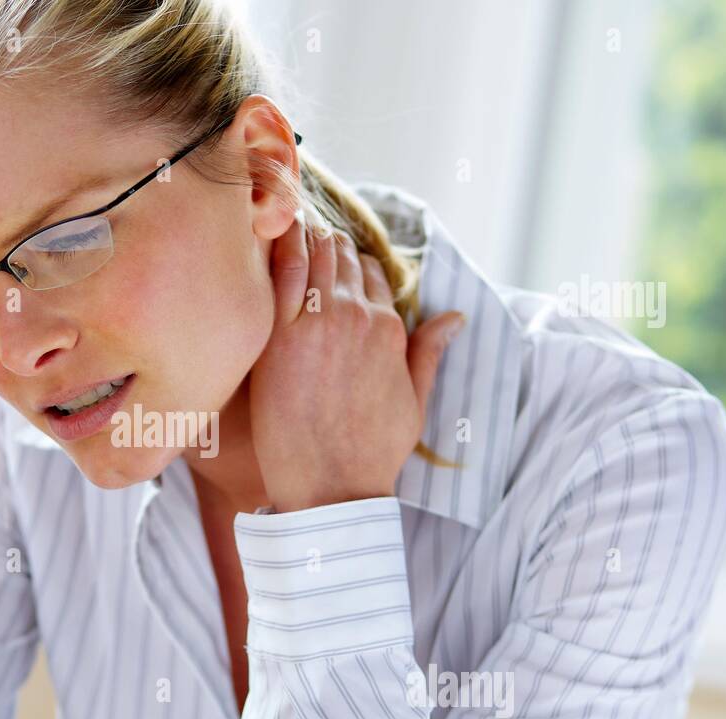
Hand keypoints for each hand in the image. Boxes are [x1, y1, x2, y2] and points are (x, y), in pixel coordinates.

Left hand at [249, 209, 464, 512]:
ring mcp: (320, 324)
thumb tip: (456, 317)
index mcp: (390, 330)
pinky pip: (283, 273)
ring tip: (281, 222)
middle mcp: (359, 318)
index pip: (370, 273)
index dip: (347, 263)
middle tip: (297, 228)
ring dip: (302, 237)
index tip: (327, 254)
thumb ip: (429, 353)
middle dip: (322, 242)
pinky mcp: (282, 337)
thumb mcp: (414, 402)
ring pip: (313, 256)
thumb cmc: (370, 454)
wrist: (332, 489)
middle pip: (340, 258)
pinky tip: (270, 232)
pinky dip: (280, 247)